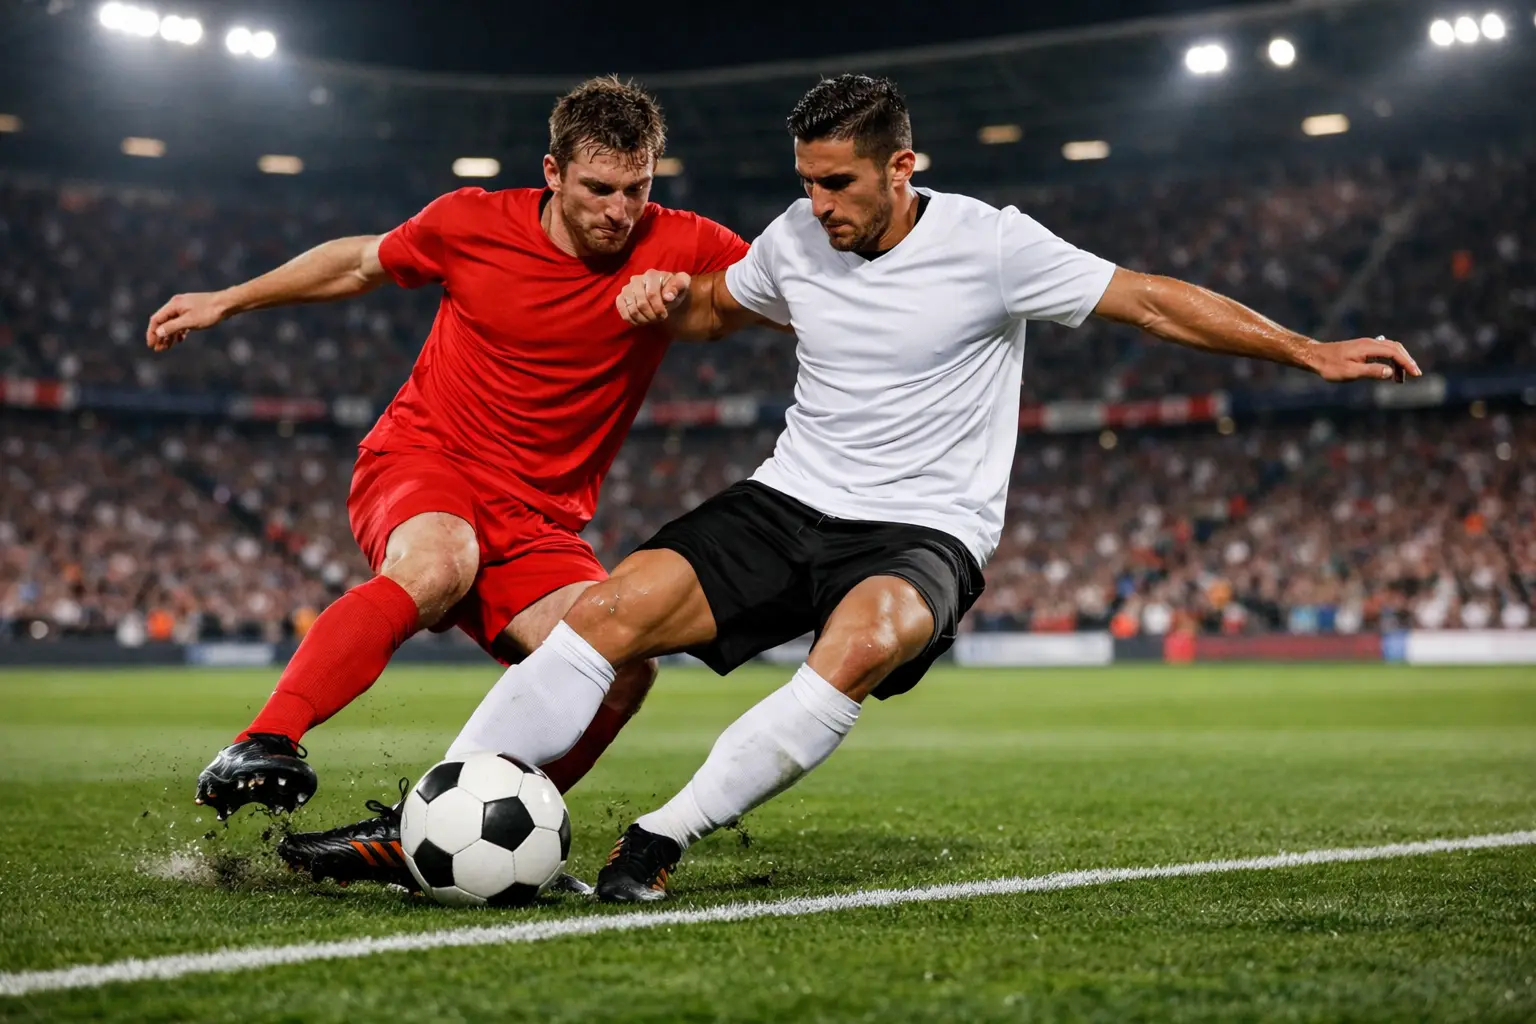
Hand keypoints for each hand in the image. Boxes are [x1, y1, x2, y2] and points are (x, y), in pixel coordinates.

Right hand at [145, 291, 232, 351]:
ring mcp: (185, 307)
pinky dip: (179, 331)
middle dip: (160, 336)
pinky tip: (180, 340)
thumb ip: (173, 327)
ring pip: (173, 323)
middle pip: (164, 322)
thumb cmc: (209, 312)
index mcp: (173, 305)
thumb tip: (158, 333)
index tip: (151, 345)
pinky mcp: (193, 311)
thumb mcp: (189, 322)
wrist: (227, 304)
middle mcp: (177, 304)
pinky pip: (182, 322)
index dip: (152, 333)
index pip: (156, 319)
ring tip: (167, 348)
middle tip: (158, 350)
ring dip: (169, 335)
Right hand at [616, 270, 690, 324]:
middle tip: (659, 319)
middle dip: (652, 315)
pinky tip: (641, 321)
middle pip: (641, 304)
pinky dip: (632, 320)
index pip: (651, 294)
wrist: (665, 293)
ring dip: (643, 319)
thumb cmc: (674, 289)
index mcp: (651, 275)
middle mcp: (636, 279)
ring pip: (632, 309)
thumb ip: (679, 285)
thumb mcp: (683, 284)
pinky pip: (622, 312)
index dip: (658, 308)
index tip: (665, 315)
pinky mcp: (621, 298)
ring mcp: (626, 289)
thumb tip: (668, 297)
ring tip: (651, 320)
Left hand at [1305, 336, 1421, 382]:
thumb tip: (1390, 372)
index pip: (1394, 353)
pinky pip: (1383, 351)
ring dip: (1399, 361)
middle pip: (1396, 348)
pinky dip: (1391, 360)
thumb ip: (1371, 371)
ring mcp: (1367, 344)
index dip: (1407, 363)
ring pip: (1390, 349)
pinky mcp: (1363, 348)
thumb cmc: (1330, 366)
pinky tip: (1389, 371)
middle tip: (1415, 375)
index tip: (1416, 374)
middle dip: (1407, 361)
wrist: (1315, 356)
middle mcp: (1370, 342)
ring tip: (1401, 378)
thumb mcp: (1350, 372)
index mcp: (1368, 347)